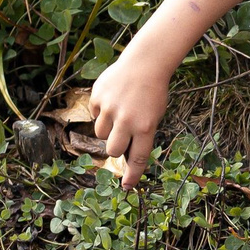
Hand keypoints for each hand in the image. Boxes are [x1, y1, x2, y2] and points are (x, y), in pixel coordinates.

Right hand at [87, 48, 172, 190]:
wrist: (145, 63)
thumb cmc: (152, 92)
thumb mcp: (155, 116)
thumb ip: (141, 135)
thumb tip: (126, 157)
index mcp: (145, 127)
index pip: (138, 157)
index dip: (133, 174)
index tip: (128, 186)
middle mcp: (126, 120)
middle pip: (113, 150)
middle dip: (116, 148)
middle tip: (121, 136)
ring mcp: (110, 108)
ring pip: (100, 133)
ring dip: (108, 128)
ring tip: (119, 112)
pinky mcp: (97, 98)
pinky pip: (95, 114)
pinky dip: (102, 111)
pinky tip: (113, 99)